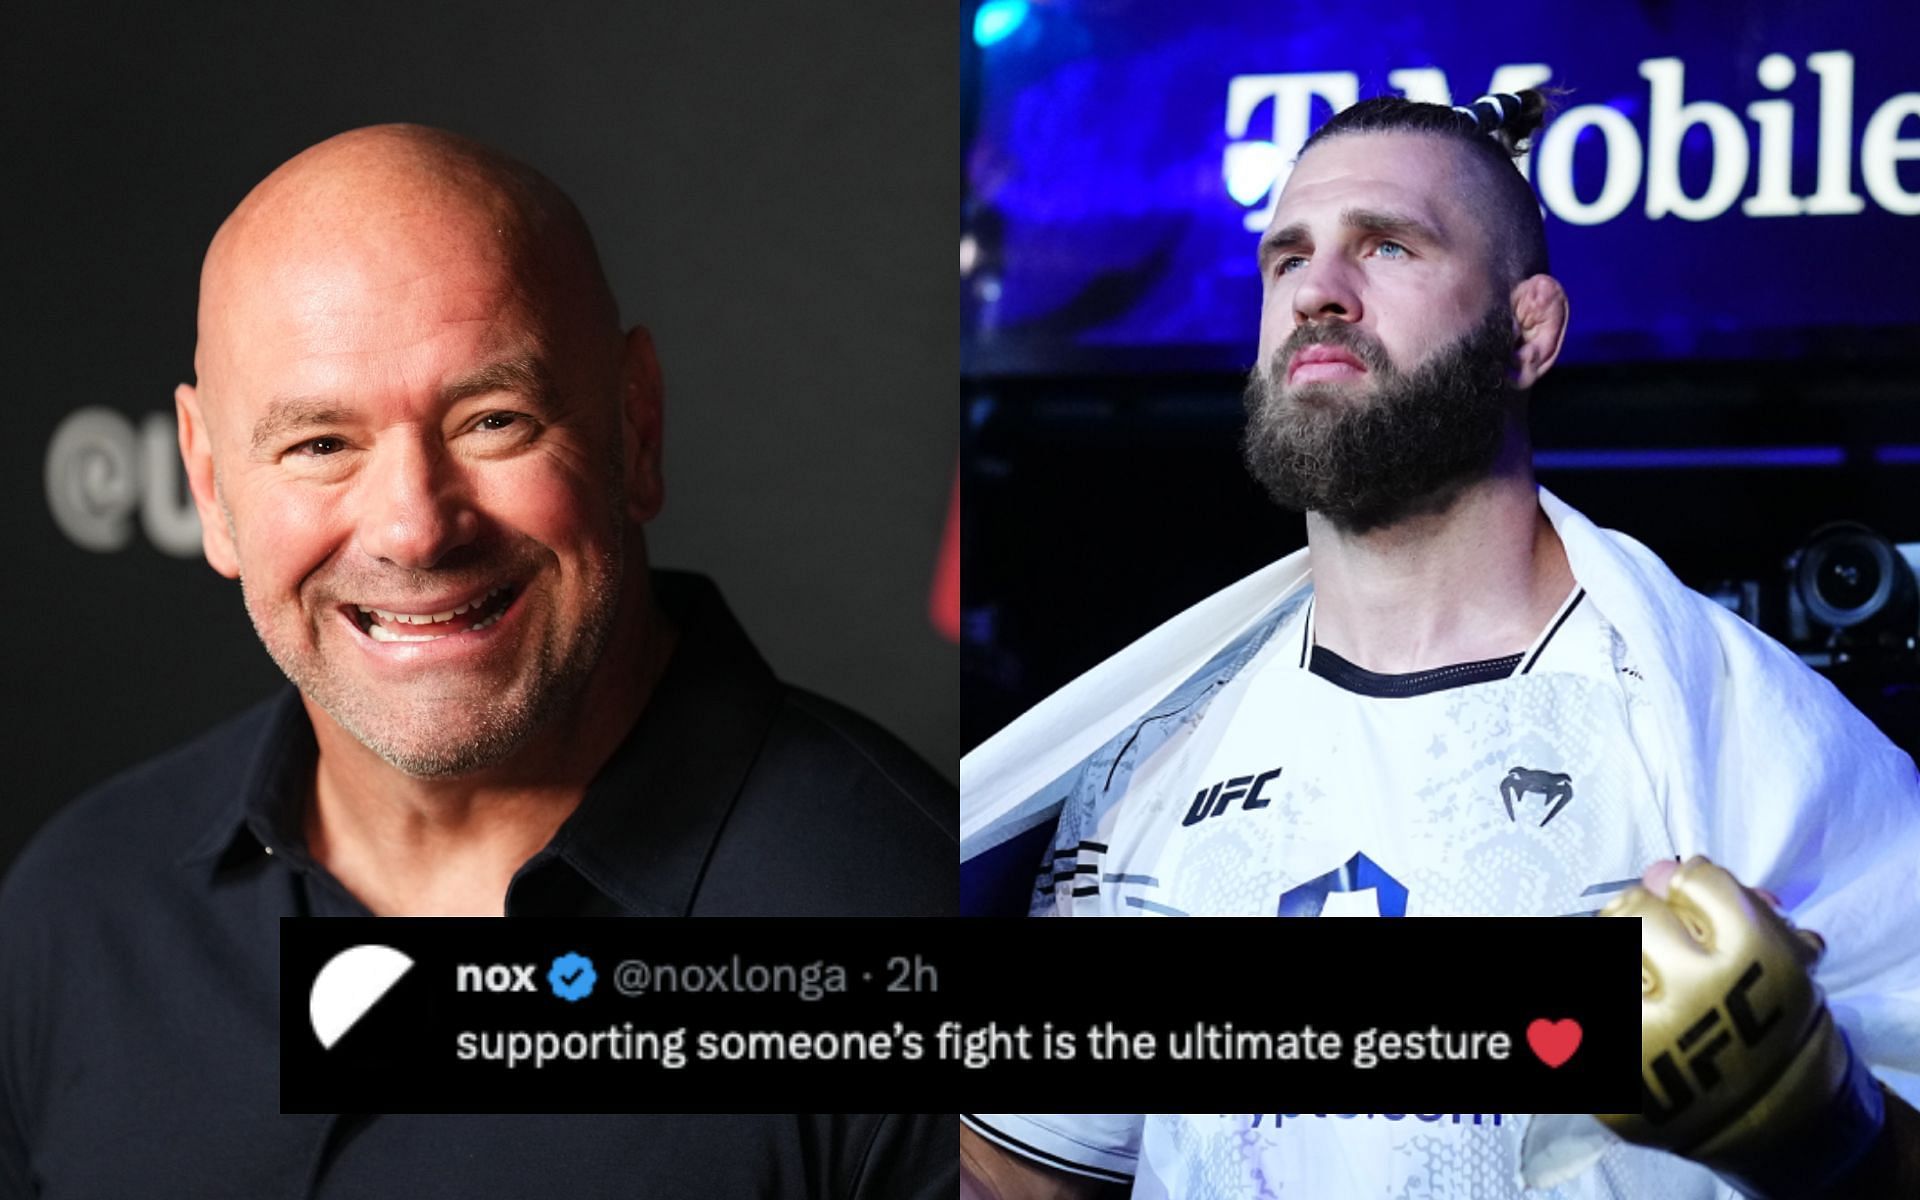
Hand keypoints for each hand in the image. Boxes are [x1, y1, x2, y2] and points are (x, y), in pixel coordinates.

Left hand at [1598, 856, 1883, 1196]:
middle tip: (1662, 949)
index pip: (1693, 879)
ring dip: (1621, 960)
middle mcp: (1699, 991)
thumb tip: (1659, 869)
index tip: (1696, 915)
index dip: (1693, 894)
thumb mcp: (1780, 957)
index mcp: (1755, 957)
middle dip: (1647, 922)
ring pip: (1600, 948)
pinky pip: (1571, 1017)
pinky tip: (1627, 1012)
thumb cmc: (1772, 1023)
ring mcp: (1650, 1036)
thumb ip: (1731, 901)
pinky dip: (1581, 1013)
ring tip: (1646, 981)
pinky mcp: (1613, 1076)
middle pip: (1635, 910)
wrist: (1777, 1121)